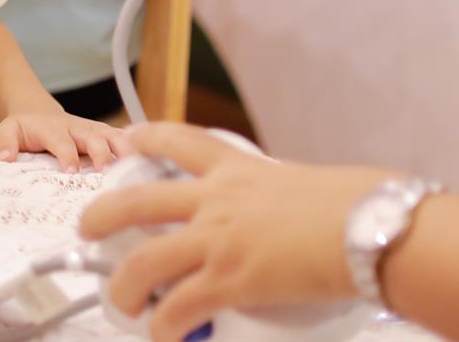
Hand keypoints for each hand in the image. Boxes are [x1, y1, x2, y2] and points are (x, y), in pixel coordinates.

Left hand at [0, 110, 130, 173]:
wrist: (39, 112)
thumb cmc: (24, 129)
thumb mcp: (7, 131)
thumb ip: (5, 143)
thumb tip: (5, 159)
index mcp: (53, 129)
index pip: (61, 141)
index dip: (67, 155)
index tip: (71, 171)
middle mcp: (77, 127)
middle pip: (94, 137)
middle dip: (102, 153)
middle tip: (107, 174)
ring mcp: (95, 129)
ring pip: (115, 135)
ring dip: (127, 151)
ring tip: (138, 169)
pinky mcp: (107, 134)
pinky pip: (126, 140)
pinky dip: (139, 149)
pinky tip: (152, 165)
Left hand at [80, 124, 394, 341]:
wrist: (372, 226)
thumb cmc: (360, 205)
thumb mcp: (311, 185)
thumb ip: (288, 200)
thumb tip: (301, 218)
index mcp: (241, 170)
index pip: (183, 141)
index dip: (149, 137)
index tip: (127, 138)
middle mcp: (219, 199)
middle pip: (139, 201)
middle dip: (103, 215)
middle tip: (86, 228)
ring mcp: (219, 238)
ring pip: (146, 260)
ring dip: (125, 285)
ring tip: (119, 302)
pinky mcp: (230, 279)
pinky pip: (179, 306)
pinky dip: (164, 325)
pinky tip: (162, 335)